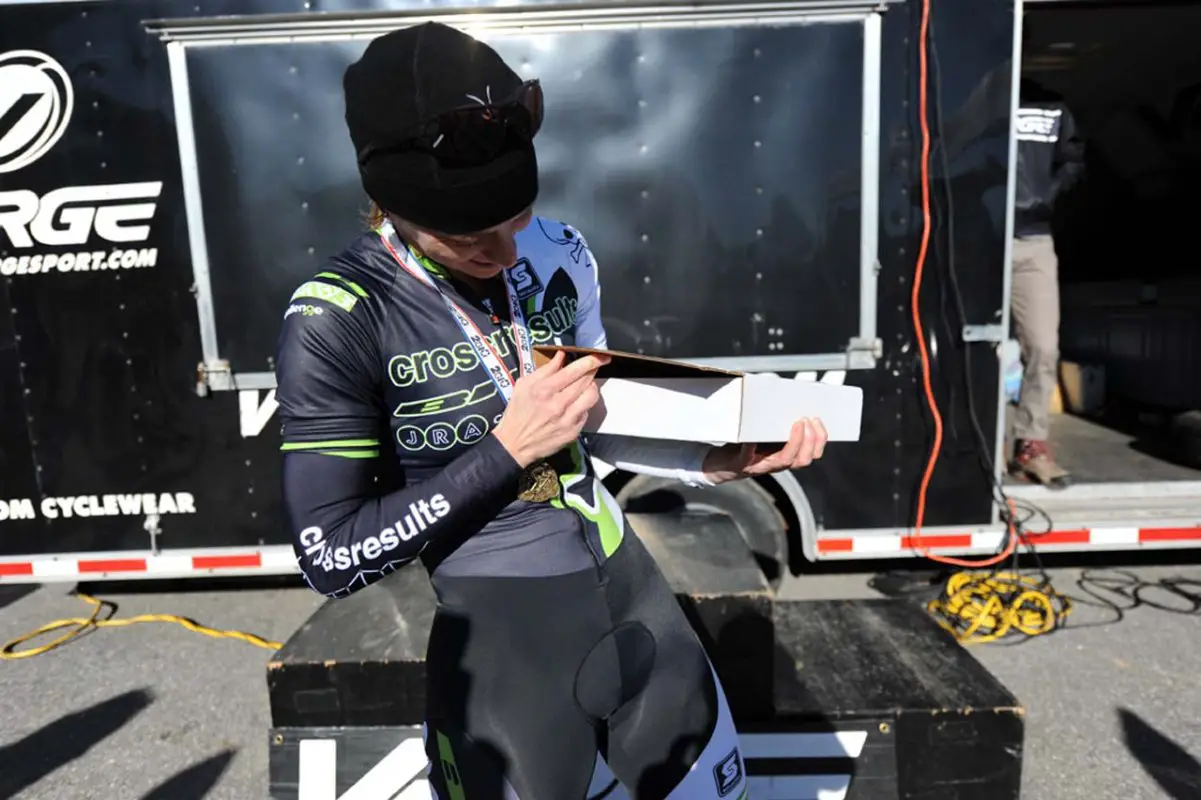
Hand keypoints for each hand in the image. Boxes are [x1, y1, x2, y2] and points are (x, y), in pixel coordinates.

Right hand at [493, 351, 610, 467]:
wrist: (515, 444)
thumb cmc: (517, 413)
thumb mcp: (524, 385)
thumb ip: (545, 369)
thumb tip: (561, 355)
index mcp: (544, 390)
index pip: (574, 371)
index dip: (591, 361)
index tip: (599, 356)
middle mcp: (557, 404)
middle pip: (586, 381)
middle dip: (593, 370)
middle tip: (593, 366)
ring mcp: (567, 419)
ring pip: (591, 396)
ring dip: (591, 387)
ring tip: (585, 385)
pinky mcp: (573, 432)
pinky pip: (587, 412)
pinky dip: (584, 405)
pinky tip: (575, 404)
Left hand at [701, 417, 827, 483]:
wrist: (719, 463)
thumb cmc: (742, 446)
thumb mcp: (763, 434)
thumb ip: (775, 423)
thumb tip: (787, 397)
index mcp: (783, 456)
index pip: (811, 455)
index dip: (820, 440)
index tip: (818, 420)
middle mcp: (775, 464)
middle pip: (802, 460)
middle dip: (811, 440)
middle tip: (807, 420)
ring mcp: (759, 465)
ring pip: (785, 461)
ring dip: (794, 443)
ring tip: (796, 424)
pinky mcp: (741, 464)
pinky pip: (748, 457)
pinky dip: (751, 447)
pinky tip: (753, 437)